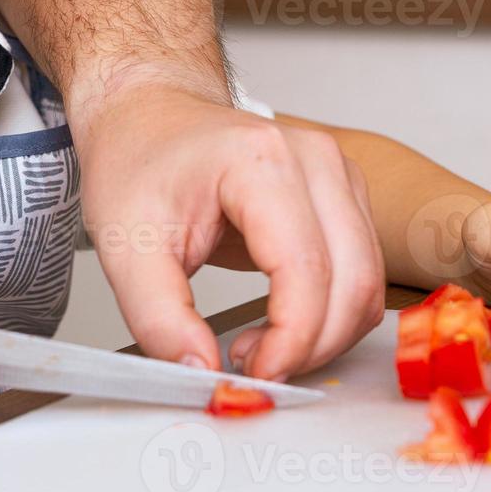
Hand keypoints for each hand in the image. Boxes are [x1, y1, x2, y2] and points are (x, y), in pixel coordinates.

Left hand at [75, 81, 385, 382]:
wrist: (148, 115)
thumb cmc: (136, 161)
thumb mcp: (122, 244)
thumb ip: (158, 317)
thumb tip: (202, 372)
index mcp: (260, 160)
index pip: (305, 270)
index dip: (289, 340)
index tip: (251, 376)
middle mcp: (314, 160)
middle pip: (352, 282)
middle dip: (309, 347)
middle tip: (252, 369)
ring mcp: (338, 174)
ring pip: (367, 284)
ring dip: (324, 336)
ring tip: (259, 345)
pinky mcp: (344, 196)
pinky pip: (362, 273)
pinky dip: (330, 315)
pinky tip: (278, 322)